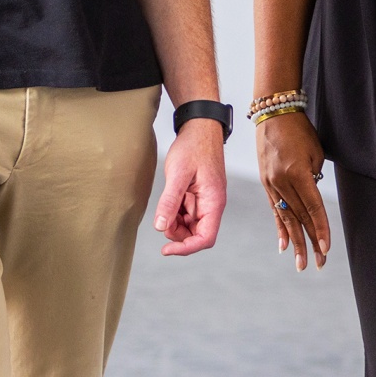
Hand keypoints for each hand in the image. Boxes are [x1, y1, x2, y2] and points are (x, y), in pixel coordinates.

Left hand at [153, 118, 226, 255]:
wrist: (200, 127)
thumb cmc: (194, 146)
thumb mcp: (178, 174)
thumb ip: (170, 201)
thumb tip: (161, 227)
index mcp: (214, 201)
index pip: (206, 238)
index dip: (186, 248)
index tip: (166, 250)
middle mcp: (212, 204)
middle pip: (197, 234)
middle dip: (178, 234)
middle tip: (162, 220)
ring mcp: (205, 200)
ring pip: (190, 225)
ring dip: (175, 224)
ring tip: (165, 206)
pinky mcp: (198, 195)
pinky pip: (187, 213)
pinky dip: (176, 213)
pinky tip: (169, 200)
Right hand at [257, 110, 330, 270]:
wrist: (274, 115)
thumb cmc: (300, 131)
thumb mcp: (314, 153)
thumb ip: (314, 179)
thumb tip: (312, 202)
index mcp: (297, 173)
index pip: (313, 208)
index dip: (321, 229)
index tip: (326, 248)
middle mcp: (282, 182)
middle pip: (300, 217)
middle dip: (311, 241)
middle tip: (319, 263)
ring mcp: (271, 185)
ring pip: (287, 218)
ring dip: (296, 242)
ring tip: (302, 262)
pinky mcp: (266, 184)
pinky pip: (274, 211)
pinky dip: (280, 229)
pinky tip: (284, 245)